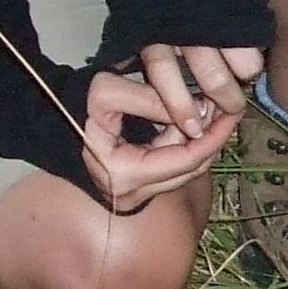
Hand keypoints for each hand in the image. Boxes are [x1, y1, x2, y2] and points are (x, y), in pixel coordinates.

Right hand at [79, 46, 261, 214]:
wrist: (55, 124)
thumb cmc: (77, 107)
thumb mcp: (107, 93)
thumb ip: (149, 99)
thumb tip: (194, 110)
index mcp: (125, 176)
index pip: (185, 160)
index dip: (213, 136)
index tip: (232, 112)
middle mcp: (133, 195)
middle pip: (191, 170)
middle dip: (213, 139)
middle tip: (229, 109)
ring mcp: (136, 194)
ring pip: (186, 170)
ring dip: (202, 142)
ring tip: (214, 112)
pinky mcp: (140, 186)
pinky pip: (174, 167)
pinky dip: (188, 145)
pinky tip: (195, 122)